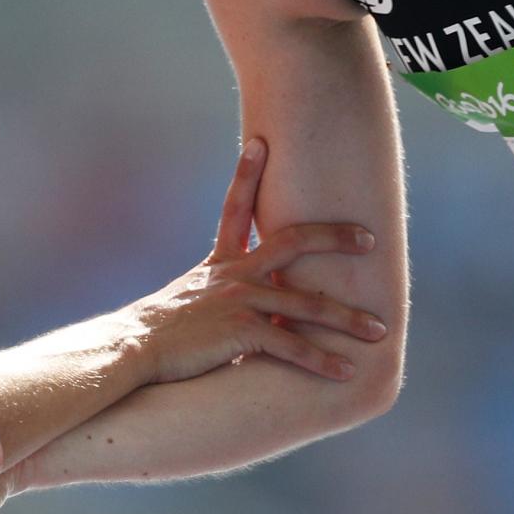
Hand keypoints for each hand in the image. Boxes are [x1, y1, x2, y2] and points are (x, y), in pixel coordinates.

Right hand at [129, 138, 384, 384]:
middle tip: (370, 237)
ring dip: (348, 319)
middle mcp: (233, 273)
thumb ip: (218, 299)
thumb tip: (242, 311)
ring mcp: (240, 298)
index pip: (235, 207)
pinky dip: (321, 360)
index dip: (247, 174)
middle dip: (334, 236)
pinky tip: (346, 371)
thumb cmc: (158, 334)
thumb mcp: (189, 304)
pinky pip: (291, 344)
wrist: (133, 349)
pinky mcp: (242, 329)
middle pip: (292, 240)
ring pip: (307, 303)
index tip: (260, 142)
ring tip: (380, 330)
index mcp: (218, 264)